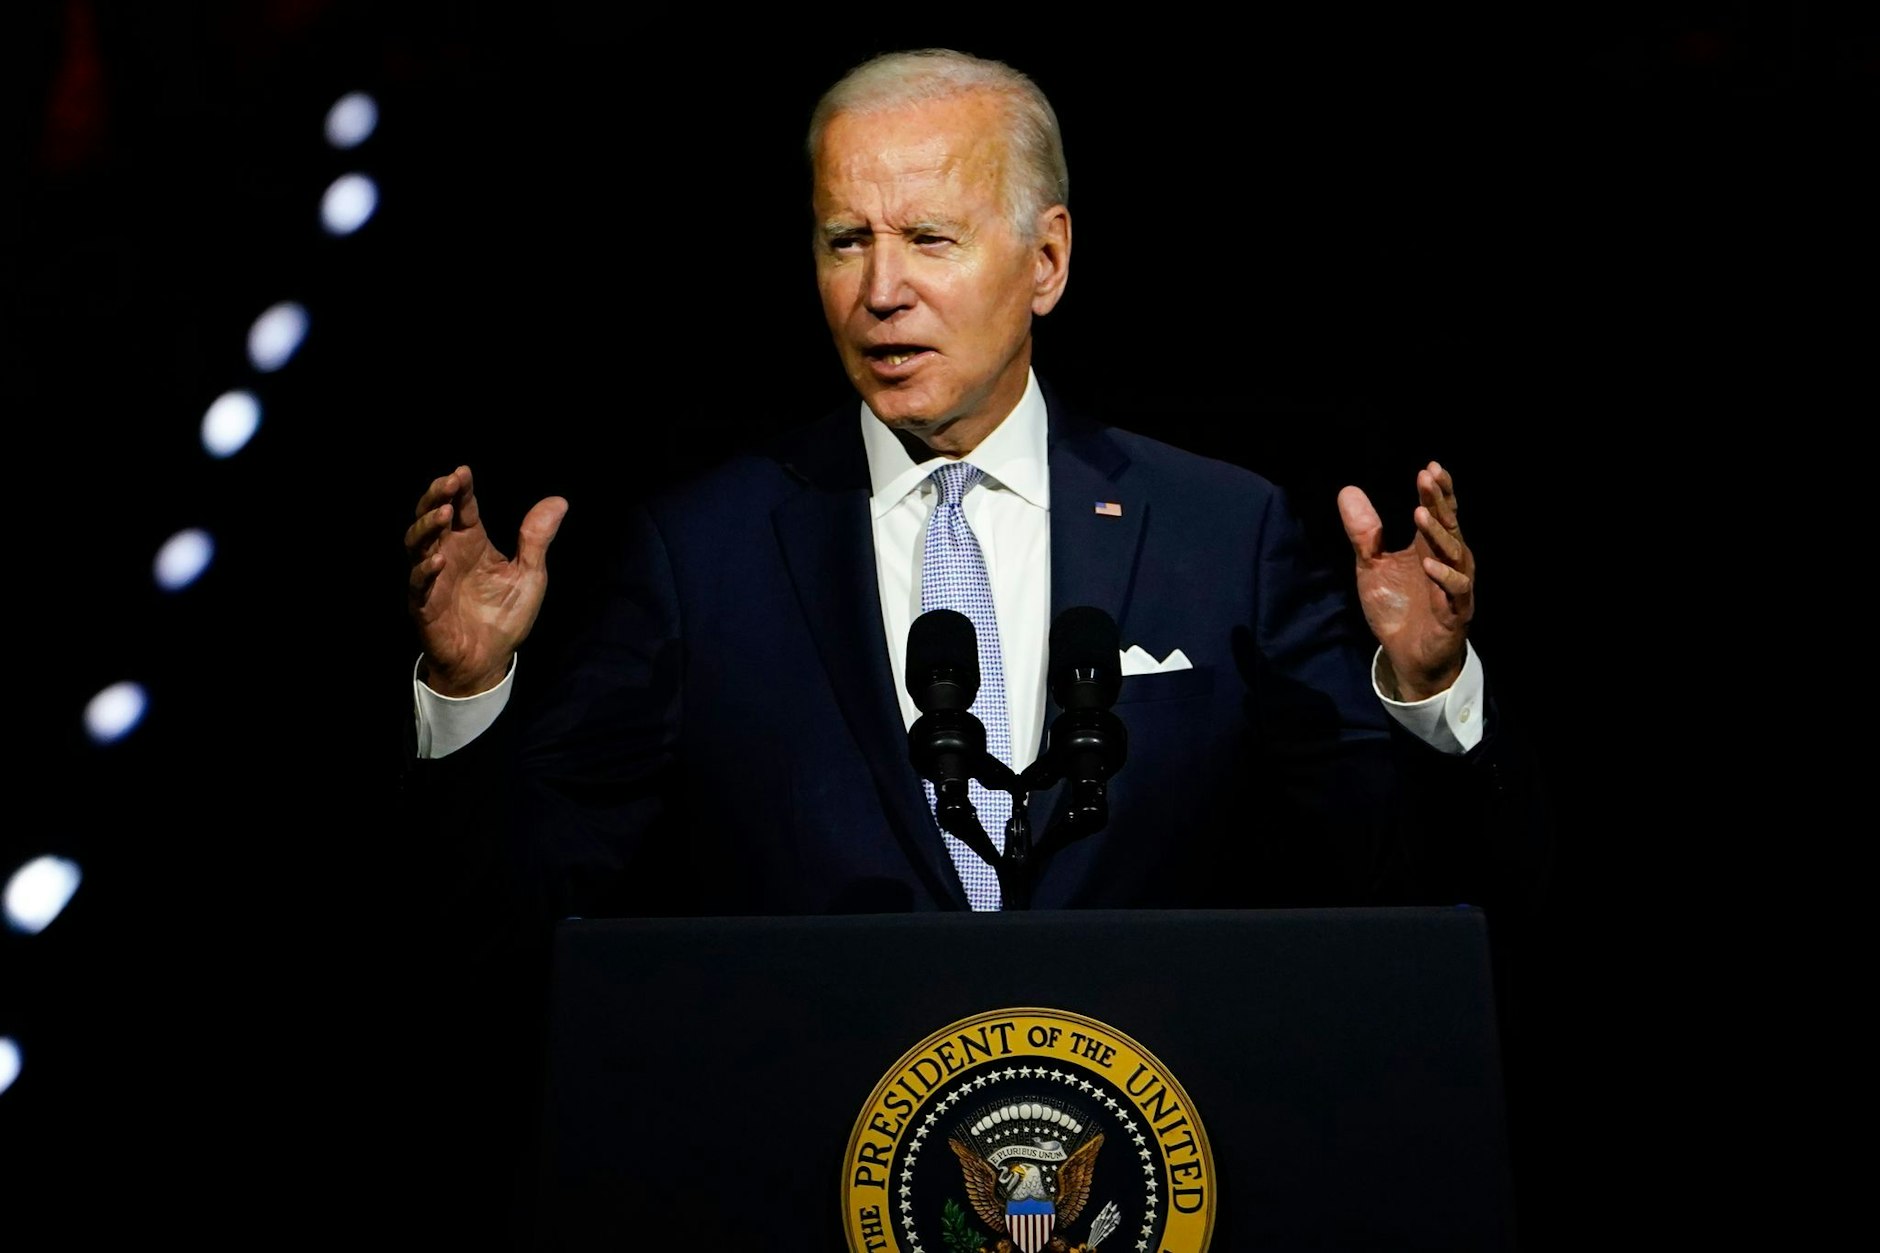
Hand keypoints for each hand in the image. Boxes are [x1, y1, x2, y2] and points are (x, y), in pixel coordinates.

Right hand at [405, 465, 566, 696]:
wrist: (490, 660)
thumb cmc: (505, 615)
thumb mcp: (529, 574)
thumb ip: (536, 539)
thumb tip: (559, 501)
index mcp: (471, 543)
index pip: (462, 508)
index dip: (459, 489)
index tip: (463, 471)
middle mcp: (448, 555)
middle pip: (431, 517)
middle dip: (435, 498)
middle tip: (447, 483)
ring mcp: (432, 579)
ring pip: (416, 544)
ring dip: (426, 527)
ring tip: (443, 514)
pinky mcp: (425, 606)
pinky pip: (418, 585)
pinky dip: (425, 571)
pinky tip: (438, 560)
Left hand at [1337, 461, 1473, 701]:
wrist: (1407, 655)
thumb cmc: (1397, 608)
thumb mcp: (1371, 566)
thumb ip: (1364, 533)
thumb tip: (1348, 490)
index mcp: (1429, 548)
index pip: (1439, 513)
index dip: (1437, 491)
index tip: (1429, 467)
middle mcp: (1447, 562)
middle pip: (1449, 525)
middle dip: (1439, 501)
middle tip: (1427, 478)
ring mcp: (1454, 586)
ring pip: (1453, 553)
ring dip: (1437, 533)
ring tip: (1420, 513)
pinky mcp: (1454, 612)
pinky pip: (1454, 590)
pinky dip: (1443, 576)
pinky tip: (1427, 563)